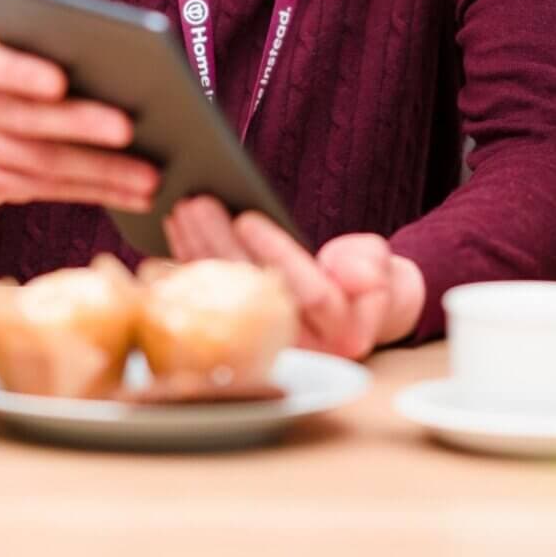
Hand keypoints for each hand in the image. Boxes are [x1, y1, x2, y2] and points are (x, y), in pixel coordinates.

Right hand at [0, 27, 159, 213]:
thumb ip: (69, 52)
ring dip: (102, 172)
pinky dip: (98, 192)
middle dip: (81, 126)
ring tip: (150, 176)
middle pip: (26, 119)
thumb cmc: (35, 68)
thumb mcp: (40, 51)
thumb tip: (133, 67)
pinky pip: (49, 191)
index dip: (23, 74)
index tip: (60, 83)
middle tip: (128, 130)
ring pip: (42, 163)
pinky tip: (136, 195)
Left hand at [165, 195, 425, 359]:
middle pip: (253, 296)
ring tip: (181, 211)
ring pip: (224, 301)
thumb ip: (370, 266)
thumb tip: (344, 270)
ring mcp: (267, 351)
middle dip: (221, 246)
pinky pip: (208, 307)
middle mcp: (302, 352)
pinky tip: (173, 241)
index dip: (276, 253)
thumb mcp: (382, 267)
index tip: (247, 218)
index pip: (309, 294)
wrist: (356, 314)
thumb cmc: (369, 283)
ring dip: (198, 253)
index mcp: (344, 335)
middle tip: (198, 204)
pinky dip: (189, 271)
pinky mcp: (240, 342)